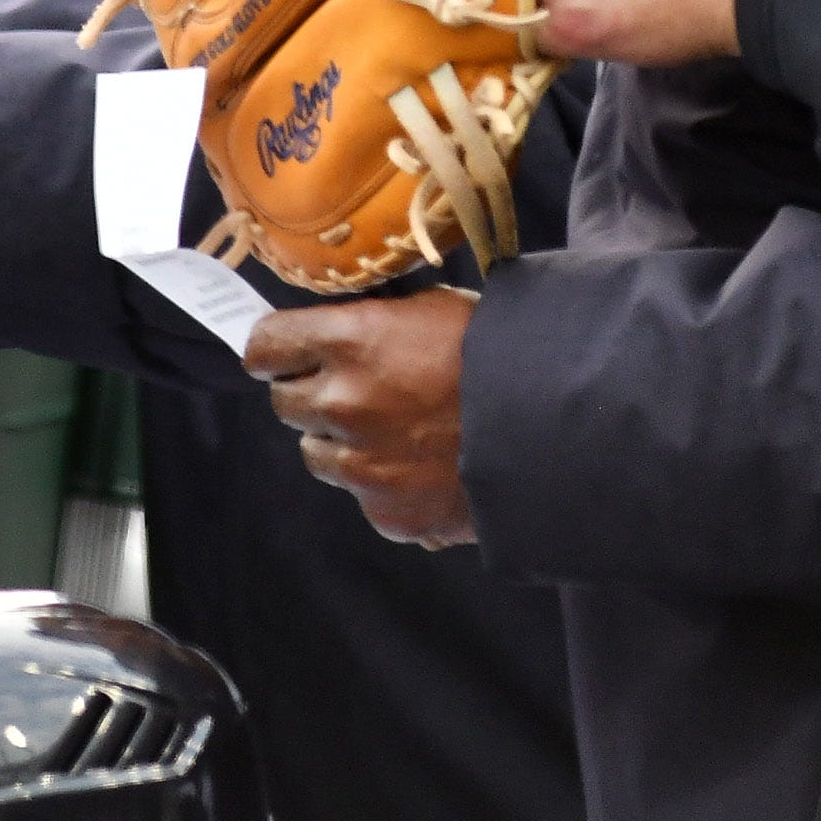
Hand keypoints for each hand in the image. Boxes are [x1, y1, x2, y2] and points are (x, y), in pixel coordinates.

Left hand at [247, 293, 477, 545]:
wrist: (555, 427)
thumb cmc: (501, 353)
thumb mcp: (433, 308)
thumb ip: (372, 324)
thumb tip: (334, 335)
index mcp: (350, 341)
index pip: (265, 344)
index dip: (276, 347)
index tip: (285, 350)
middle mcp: (341, 405)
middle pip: (283, 402)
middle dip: (311, 392)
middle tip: (355, 386)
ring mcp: (360, 466)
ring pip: (316, 454)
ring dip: (341, 441)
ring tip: (396, 428)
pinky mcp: (385, 513)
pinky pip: (361, 495)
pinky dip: (381, 482)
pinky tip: (423, 465)